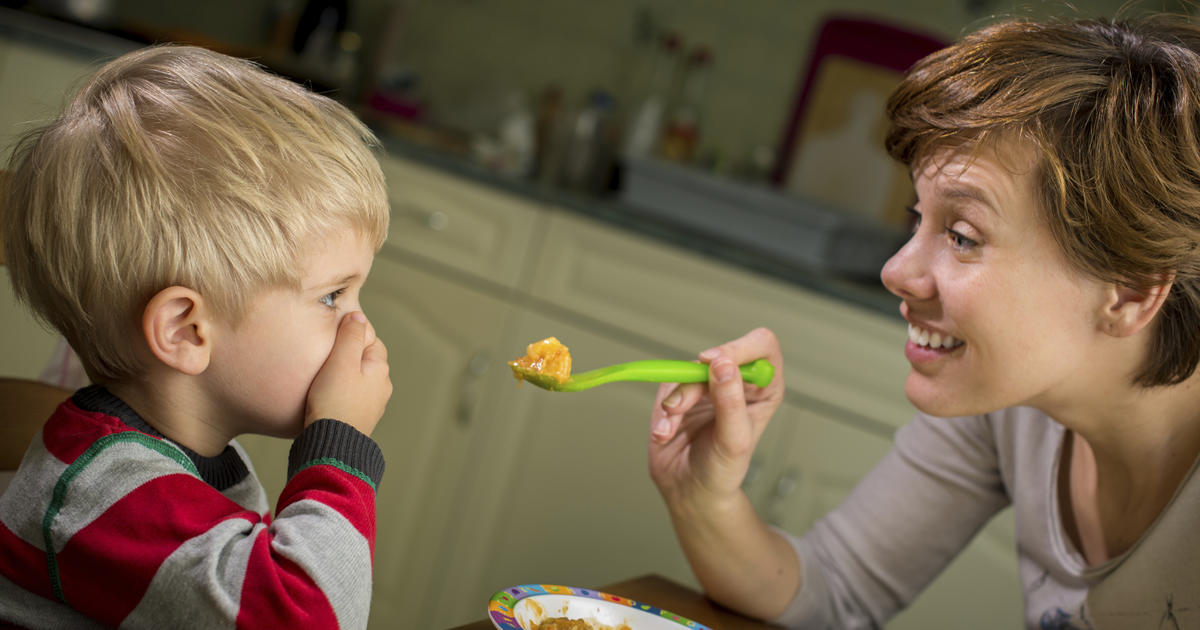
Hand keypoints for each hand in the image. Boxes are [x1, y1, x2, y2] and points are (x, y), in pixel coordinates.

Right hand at [305, 311, 391, 435]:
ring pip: (357, 380)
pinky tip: (325, 396)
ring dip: (343, 376)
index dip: (353, 334)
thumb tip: (358, 315)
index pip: (372, 341)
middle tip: (325, 355)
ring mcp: (371, 406)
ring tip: (322, 376)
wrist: (331, 445)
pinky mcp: (358, 419)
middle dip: (347, 355)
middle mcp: (381, 388)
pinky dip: (340, 393)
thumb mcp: (341, 361)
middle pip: (364, 361)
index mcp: (380, 370)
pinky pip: (350, 398)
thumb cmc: (334, 402)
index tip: (334, 335)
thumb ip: (350, 336)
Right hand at [648, 327, 784, 511]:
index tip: (715, 363)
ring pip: (687, 370)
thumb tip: (723, 365)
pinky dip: (662, 412)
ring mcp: (707, 385)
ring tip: (670, 429)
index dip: (739, 348)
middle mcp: (737, 381)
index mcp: (763, 388)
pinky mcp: (680, 392)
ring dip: (675, 401)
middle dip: (695, 382)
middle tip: (680, 406)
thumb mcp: (734, 440)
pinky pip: (667, 386)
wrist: (689, 489)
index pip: (761, 346)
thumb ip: (731, 402)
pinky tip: (665, 433)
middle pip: (718, 355)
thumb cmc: (722, 470)